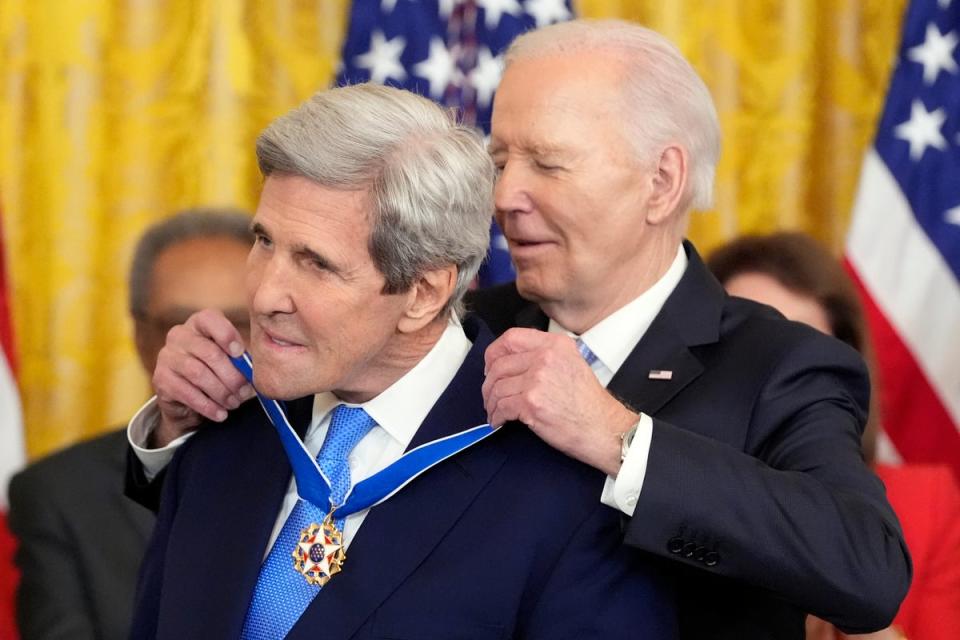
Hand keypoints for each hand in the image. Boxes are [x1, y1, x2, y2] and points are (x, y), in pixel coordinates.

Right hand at [151, 309, 253, 446]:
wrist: (186, 398)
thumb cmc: (215, 371)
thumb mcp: (229, 360)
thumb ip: (239, 359)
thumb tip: (253, 371)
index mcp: (199, 323)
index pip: (210, 319)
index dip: (227, 335)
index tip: (240, 353)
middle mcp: (179, 335)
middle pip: (209, 352)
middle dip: (232, 376)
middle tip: (244, 392)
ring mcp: (167, 356)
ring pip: (198, 374)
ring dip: (221, 392)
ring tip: (234, 403)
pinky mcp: (161, 379)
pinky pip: (187, 393)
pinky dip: (208, 406)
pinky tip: (220, 413)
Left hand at [482, 328, 637, 475]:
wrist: (604, 428)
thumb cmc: (589, 403)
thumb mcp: (571, 364)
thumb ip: (544, 356)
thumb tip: (512, 363)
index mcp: (555, 345)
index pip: (511, 338)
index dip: (494, 353)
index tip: (490, 367)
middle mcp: (545, 358)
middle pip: (499, 365)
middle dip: (489, 384)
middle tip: (489, 395)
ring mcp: (537, 380)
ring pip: (497, 387)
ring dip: (491, 402)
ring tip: (495, 411)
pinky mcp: (531, 403)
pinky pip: (501, 406)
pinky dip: (496, 416)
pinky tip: (500, 421)